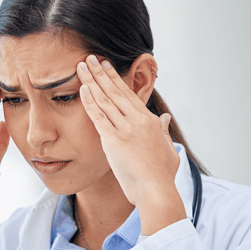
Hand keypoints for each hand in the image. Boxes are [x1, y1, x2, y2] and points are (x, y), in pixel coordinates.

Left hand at [76, 55, 185, 234]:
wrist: (156, 191)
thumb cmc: (162, 176)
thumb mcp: (168, 150)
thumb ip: (165, 132)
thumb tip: (166, 119)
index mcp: (150, 122)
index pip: (129, 95)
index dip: (116, 79)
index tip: (106, 67)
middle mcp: (138, 121)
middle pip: (116, 91)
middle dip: (101, 73)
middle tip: (90, 58)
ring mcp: (126, 129)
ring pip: (106, 99)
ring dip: (91, 81)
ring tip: (81, 67)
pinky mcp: (114, 140)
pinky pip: (98, 116)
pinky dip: (89, 101)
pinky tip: (81, 89)